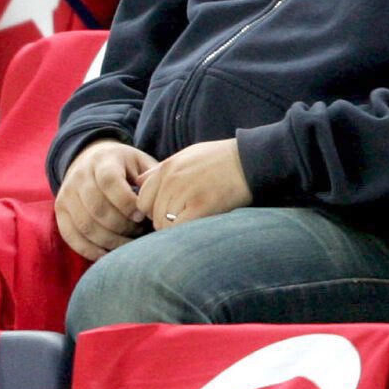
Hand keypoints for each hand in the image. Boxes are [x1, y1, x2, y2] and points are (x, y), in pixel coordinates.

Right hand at [55, 139, 157, 260]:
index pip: (110, 182)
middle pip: (97, 208)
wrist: (90, 159)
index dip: (126, 203)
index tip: (141, 215)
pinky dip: (89, 250)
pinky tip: (107, 255)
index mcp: (102, 161)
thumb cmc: (123, 166)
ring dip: (109, 241)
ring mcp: (67, 194)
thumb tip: (157, 201)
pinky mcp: (60, 210)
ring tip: (127, 244)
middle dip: (122, 226)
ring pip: (85, 225)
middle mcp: (80, 175)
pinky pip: (71, 236)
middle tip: (138, 232)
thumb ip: (150, 179)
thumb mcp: (140, 162)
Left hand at [136, 138, 251, 230]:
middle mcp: (170, 180)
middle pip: (152, 214)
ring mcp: (184, 192)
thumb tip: (139, 182)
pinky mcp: (200, 206)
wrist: (250, 160)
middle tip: (182, 222)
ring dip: (175, 229)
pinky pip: (178, 228)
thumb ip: (160, 170)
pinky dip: (183, 233)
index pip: (142, 199)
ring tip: (193, 223)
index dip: (152, 211)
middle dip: (163, 222)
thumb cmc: (220, 159)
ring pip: (164, 224)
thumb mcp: (186, 156)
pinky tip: (196, 227)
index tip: (167, 214)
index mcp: (166, 168)